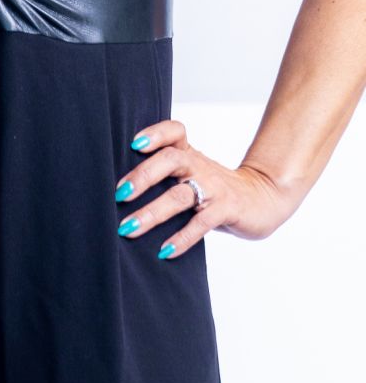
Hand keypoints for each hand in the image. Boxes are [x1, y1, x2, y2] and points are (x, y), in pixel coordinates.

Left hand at [114, 118, 300, 259]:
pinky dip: (181, 238)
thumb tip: (118, 188)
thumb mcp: (191, 171)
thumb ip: (163, 173)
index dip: (155, 133)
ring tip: (128, 228)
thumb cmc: (214, 186)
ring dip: (152, 213)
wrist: (263, 199)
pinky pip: (201, 224)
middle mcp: (199, 166)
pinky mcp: (227, 210)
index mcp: (188, 153)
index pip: (174, 131)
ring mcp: (214, 188)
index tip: (133, 143)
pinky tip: (163, 251)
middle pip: (170, 161)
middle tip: (118, 194)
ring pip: (180, 196)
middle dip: (142, 176)